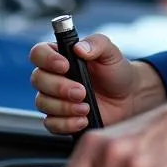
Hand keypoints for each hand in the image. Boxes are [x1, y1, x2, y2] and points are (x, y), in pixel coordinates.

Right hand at [29, 33, 166, 133]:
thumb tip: (79, 48)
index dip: (47, 60)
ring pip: (42, 103)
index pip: (38, 53)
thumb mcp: (110, 52)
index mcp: (60, 56)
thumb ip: (97, 43)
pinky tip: (82, 120)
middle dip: (59, 87)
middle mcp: (53, 76)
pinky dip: (66, 124)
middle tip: (82, 91)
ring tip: (86, 107)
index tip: (65, 66)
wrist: (128, 97)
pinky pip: (51, 124)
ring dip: (64, 107)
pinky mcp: (60, 118)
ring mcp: (55, 98)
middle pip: (37, 80)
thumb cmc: (116, 71)